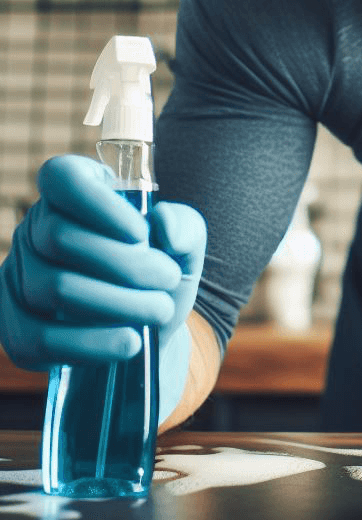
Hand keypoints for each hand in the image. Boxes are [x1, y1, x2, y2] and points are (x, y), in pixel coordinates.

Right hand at [0, 155, 205, 418]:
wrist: (151, 330)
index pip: (63, 177)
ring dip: (117, 304)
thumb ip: (185, 224)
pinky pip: (36, 338)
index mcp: (79, 194)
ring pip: (53, 287)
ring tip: (159, 310)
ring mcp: (19, 276)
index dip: (97, 203)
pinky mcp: (15, 326)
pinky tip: (129, 342)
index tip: (141, 233)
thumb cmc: (162, 273)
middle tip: (167, 278)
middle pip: (60, 237)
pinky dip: (89, 343)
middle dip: (125, 264)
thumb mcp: (186, 246)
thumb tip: (162, 225)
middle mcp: (38, 228)